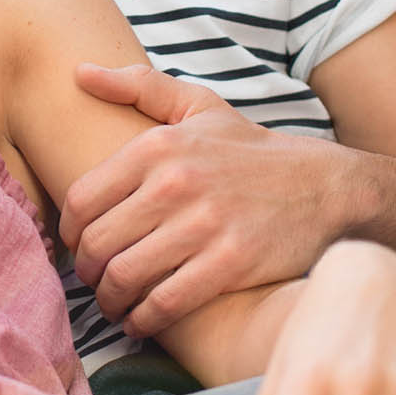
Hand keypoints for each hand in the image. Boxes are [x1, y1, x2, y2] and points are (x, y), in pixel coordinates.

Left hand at [60, 63, 356, 331]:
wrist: (326, 188)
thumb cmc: (252, 151)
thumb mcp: (200, 107)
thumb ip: (139, 86)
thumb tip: (79, 72)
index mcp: (158, 146)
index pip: (81, 200)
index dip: (69, 233)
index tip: (76, 247)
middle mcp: (175, 183)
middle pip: (98, 243)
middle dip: (87, 271)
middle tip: (93, 282)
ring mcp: (203, 225)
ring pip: (125, 276)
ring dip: (110, 300)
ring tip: (113, 305)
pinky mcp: (230, 263)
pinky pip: (165, 303)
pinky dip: (144, 320)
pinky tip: (142, 322)